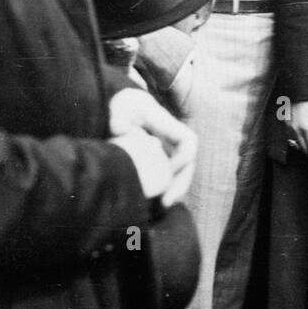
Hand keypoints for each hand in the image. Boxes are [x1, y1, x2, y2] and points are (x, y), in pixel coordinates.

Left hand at [109, 88, 196, 204]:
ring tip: (165, 204)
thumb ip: (119, 120)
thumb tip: (121, 131)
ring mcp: (170, 146)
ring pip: (183, 169)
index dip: (182, 159)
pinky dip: (169, 185)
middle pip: (188, 161)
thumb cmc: (123, 106)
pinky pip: (173, 172)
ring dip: (177, 188)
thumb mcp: (120, 109)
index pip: (188, 142)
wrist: (124, 104)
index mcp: (167, 123)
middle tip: (167, 202)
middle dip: (181, 182)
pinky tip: (159, 199)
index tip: (168, 171)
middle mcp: (173, 136)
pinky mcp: (163, 155)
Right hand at [288, 100, 307, 160]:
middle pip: (303, 148)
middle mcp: (295, 128)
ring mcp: (289, 124)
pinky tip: (303, 138)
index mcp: (306, 128)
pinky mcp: (286, 119)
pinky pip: (291, 133)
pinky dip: (298, 138)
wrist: (302, 84)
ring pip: (296, 141)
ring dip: (304, 147)